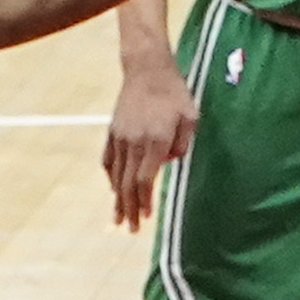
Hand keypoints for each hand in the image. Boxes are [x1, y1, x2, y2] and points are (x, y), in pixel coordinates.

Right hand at [102, 51, 198, 231]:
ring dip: (117, 199)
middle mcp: (134, 142)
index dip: (145, 201)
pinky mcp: (113, 131)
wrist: (147, 69)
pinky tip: (113, 189)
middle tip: (130, 230)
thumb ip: (183, 144)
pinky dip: (110, 177)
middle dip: (129, 209)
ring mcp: (120, 137)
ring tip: (117, 219)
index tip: (147, 216)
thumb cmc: (174, 92)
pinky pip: (108, 160)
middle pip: (128, 184)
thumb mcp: (191, 116)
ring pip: (116, 175)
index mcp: (155, 141)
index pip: (145, 180)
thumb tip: (170, 164)